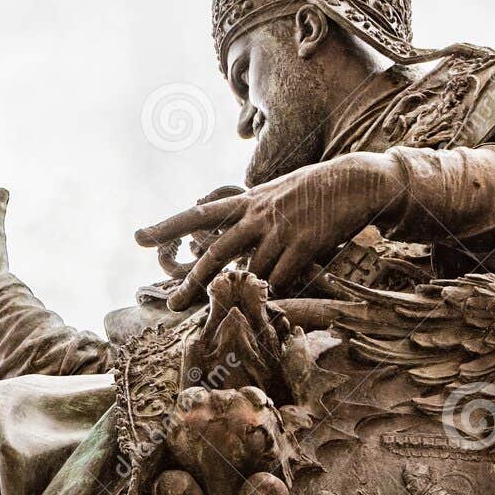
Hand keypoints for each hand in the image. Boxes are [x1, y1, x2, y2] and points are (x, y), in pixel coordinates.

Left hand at [135, 155, 387, 309]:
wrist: (357, 180)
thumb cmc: (318, 190)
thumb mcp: (276, 192)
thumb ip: (252, 210)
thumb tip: (228, 223)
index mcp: (248, 202)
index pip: (198, 214)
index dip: (167, 226)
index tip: (138, 237)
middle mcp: (258, 214)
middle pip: (215, 253)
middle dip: (191, 281)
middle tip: (171, 303)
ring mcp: (280, 228)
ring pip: (250, 271)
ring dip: (243, 294)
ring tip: (235, 313)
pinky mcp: (303, 243)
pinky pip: (282, 277)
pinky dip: (276, 292)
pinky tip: (274, 303)